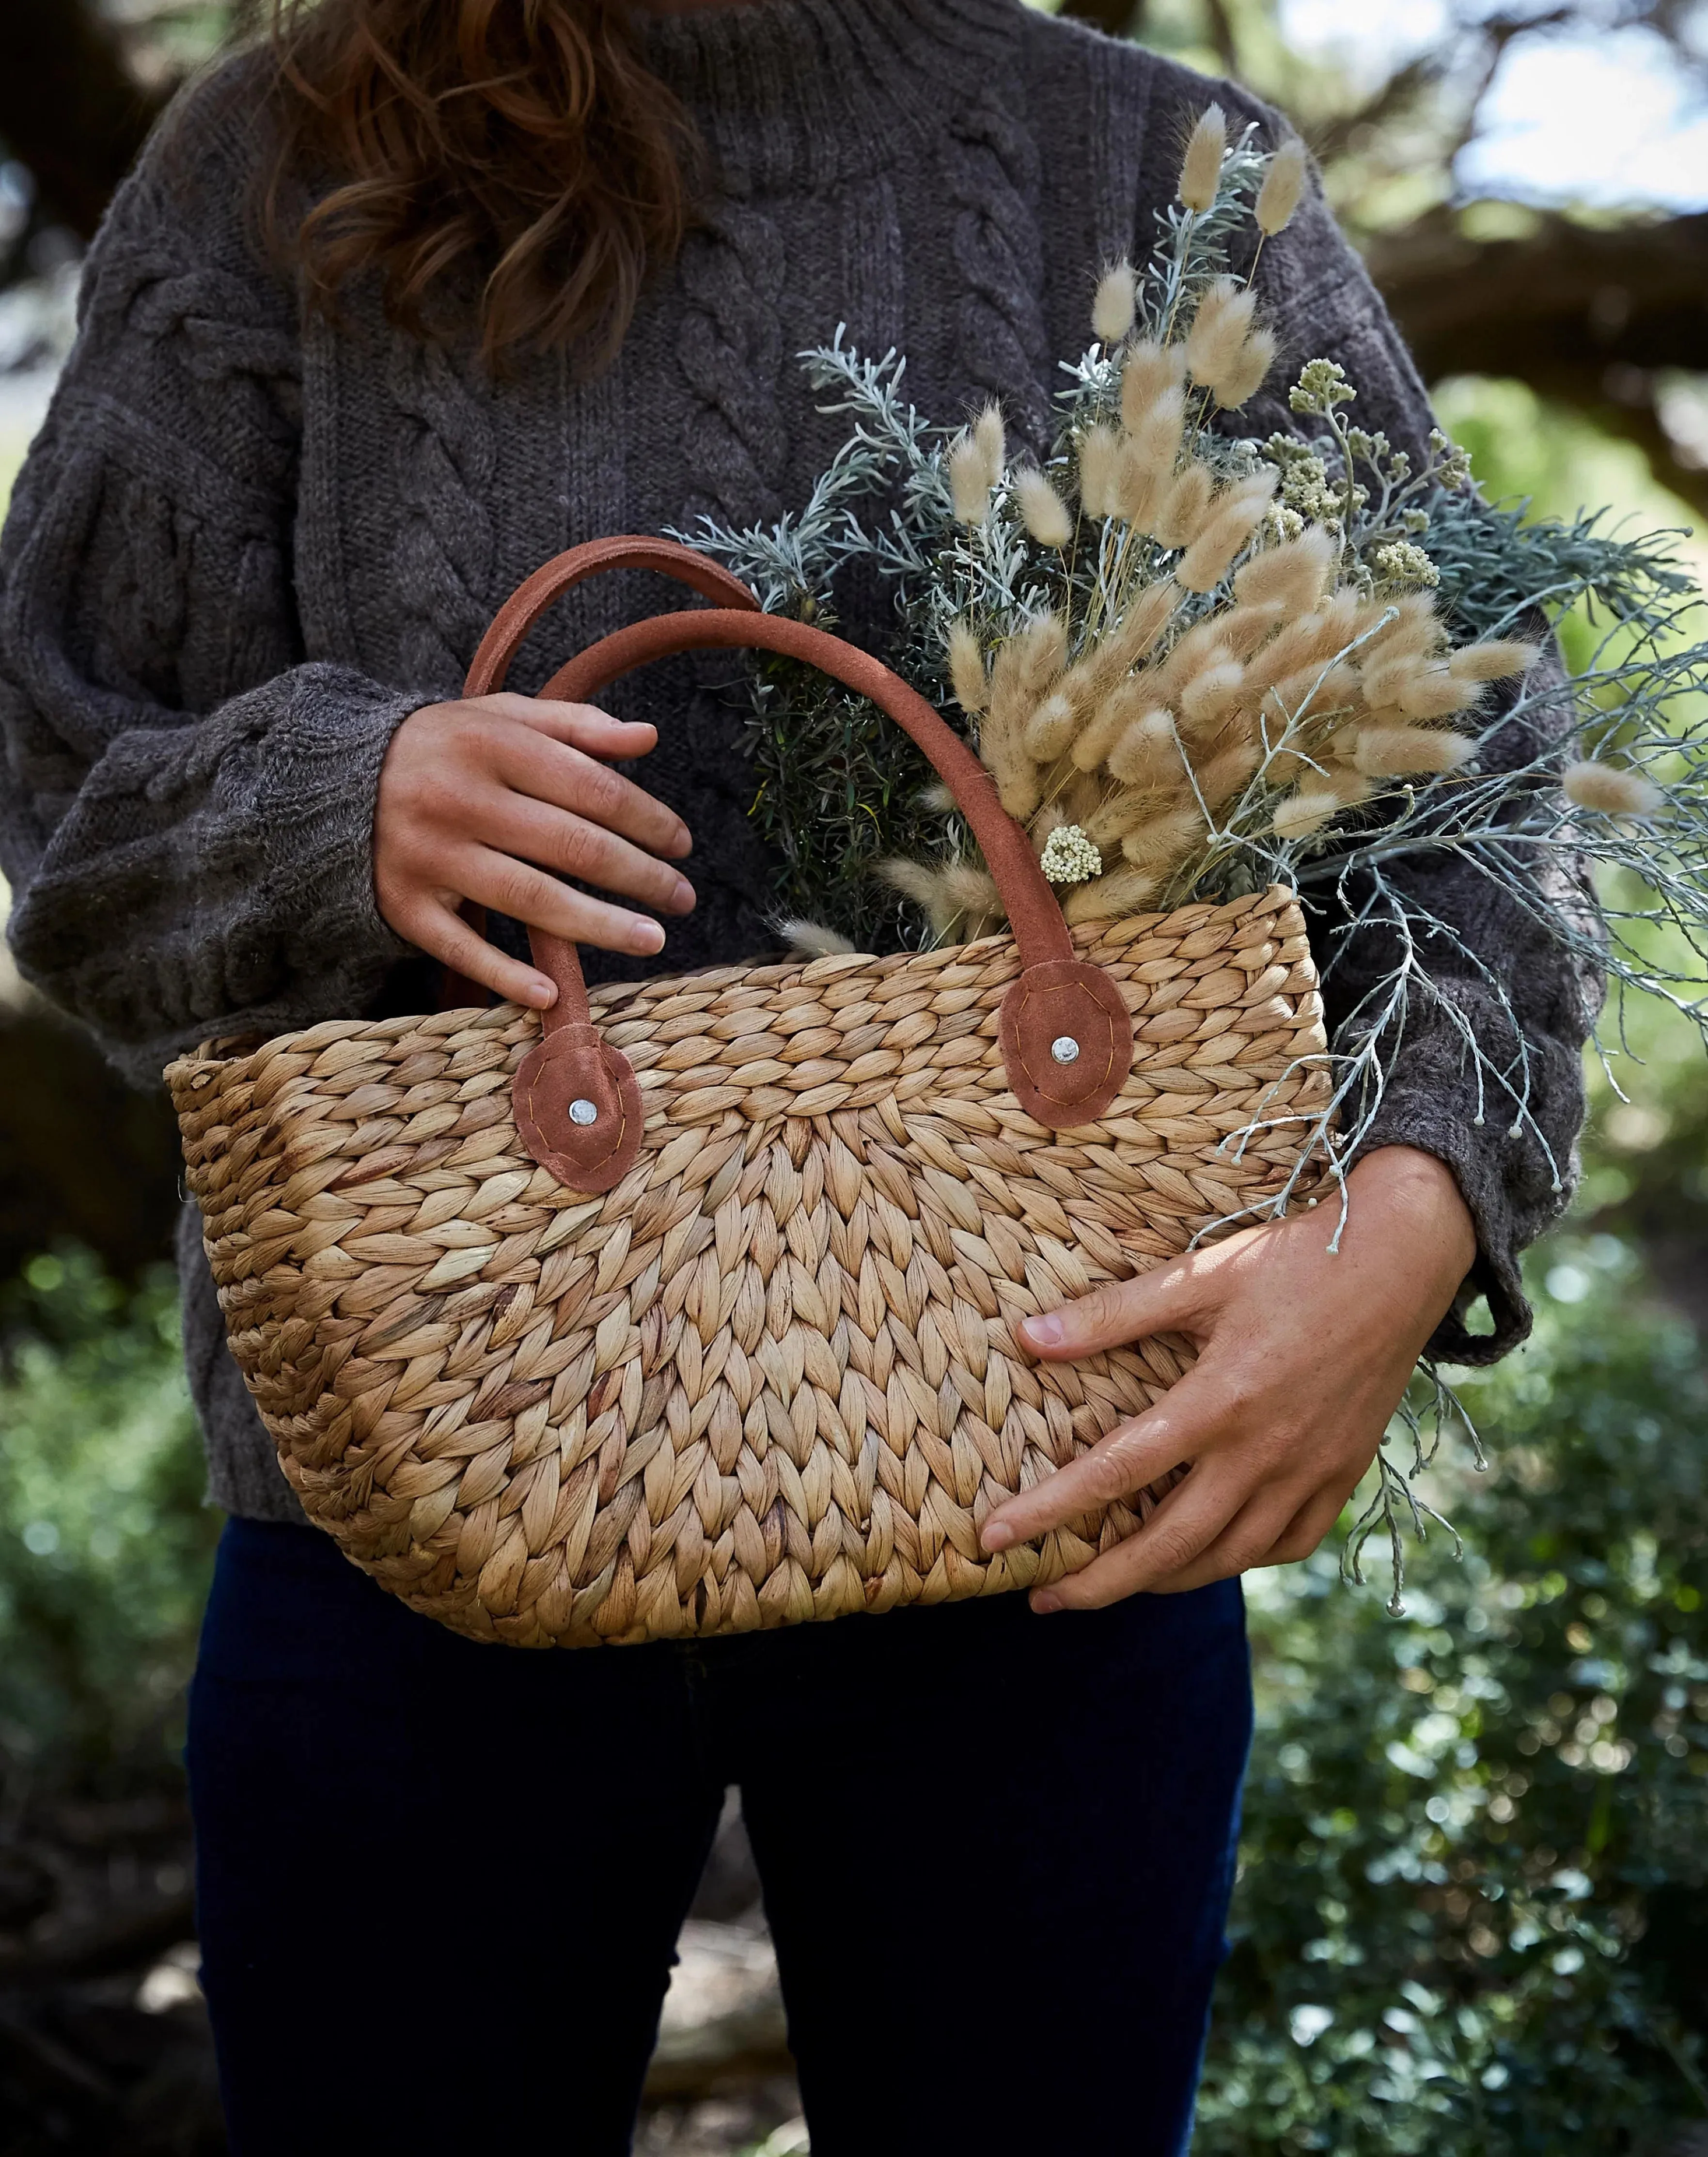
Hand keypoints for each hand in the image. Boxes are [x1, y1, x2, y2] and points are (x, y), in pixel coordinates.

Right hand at [375, 694, 694, 1008]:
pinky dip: (506, 975)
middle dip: (639, 876)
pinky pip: (461, 948)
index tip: (682, 843)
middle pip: (570, 846)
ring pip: (529, 900)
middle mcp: (458, 799)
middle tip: (682, 898)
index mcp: (489, 745)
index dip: (646, 819)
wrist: (332, 779)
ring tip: (651, 939)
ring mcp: (428, 856)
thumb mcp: (502, 718)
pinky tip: (551, 993)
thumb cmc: (443, 749)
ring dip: (599, 927)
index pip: (590, 787)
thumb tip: (647, 738)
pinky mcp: (403, 904)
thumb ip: (576, 726)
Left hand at [980, 1145, 1477, 1608]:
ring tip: (1115, 1584)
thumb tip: (1026, 1339)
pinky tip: (1207, 1556)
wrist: (1401, 1260)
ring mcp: (1309, 1472)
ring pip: (1227, 1557)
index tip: (994, 1538)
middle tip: (1044, 1600)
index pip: (1115, 1474)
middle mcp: (1264, 1452)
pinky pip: (1286, 1546)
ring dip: (1164, 1581)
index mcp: (1219, 1401)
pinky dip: (1239, 1560)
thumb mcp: (1198, 1277)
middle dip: (1100, 1582)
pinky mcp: (1343, 1475)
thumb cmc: (1292, 1261)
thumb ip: (1112, 1315)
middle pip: (1168, 1545)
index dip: (1049, 1512)